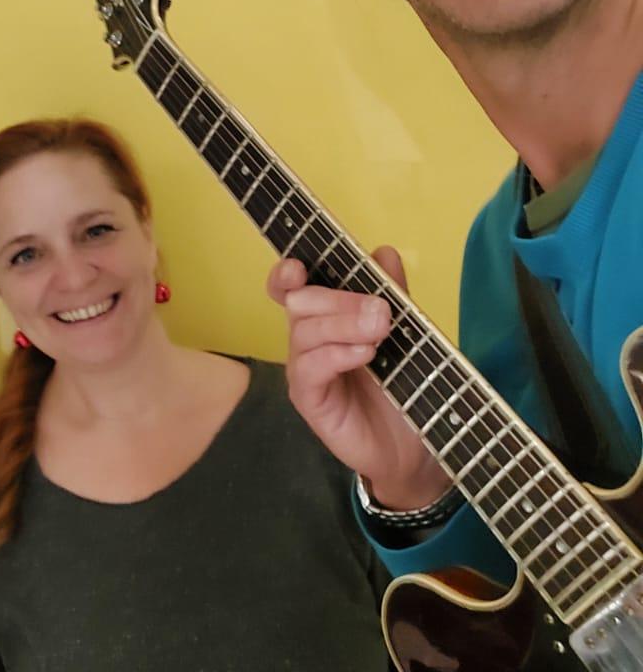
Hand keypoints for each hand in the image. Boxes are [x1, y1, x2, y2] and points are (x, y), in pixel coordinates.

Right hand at [267, 246, 452, 509]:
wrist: (415, 450)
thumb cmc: (406, 389)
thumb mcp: (407, 335)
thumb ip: (394, 295)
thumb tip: (384, 252)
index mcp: (326, 317)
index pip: (291, 287)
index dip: (287, 273)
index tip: (299, 267)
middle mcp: (308, 338)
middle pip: (300, 301)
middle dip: (339, 299)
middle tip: (382, 312)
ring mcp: (305, 368)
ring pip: (304, 331)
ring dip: (342, 324)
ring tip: (380, 331)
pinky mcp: (308, 398)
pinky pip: (308, 367)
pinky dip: (335, 354)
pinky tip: (364, 355)